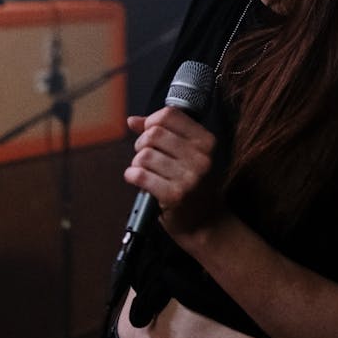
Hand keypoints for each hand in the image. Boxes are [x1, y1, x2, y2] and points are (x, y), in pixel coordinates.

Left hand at [124, 107, 220, 234]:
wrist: (204, 221)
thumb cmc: (193, 185)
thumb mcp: (186, 153)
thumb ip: (161, 132)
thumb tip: (132, 120)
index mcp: (206, 141)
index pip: (169, 115)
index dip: (151, 121)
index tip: (149, 132)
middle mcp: (201, 157)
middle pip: (154, 133)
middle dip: (142, 143)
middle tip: (146, 156)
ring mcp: (189, 177)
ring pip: (145, 154)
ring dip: (138, 162)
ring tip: (145, 171)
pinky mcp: (175, 195)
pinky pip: (140, 175)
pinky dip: (133, 175)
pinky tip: (138, 179)